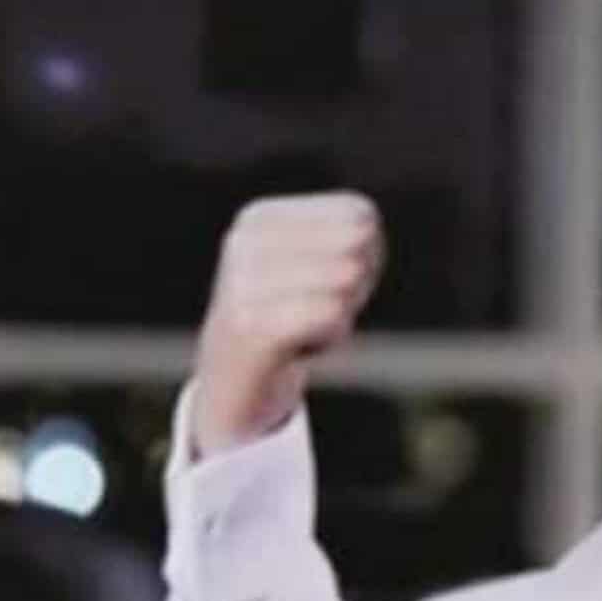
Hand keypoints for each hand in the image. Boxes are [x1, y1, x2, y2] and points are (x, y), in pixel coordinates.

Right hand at [191, 192, 384, 457]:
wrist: (232, 386)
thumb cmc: (289, 323)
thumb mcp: (325, 272)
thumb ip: (362, 247)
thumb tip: (357, 255)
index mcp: (260, 218)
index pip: (358, 214)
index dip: (370, 254)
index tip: (332, 283)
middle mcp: (245, 241)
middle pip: (356, 244)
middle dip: (357, 285)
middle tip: (322, 310)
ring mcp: (243, 282)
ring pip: (346, 278)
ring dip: (342, 314)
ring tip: (306, 328)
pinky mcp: (250, 326)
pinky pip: (331, 313)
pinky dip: (331, 337)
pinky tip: (301, 348)